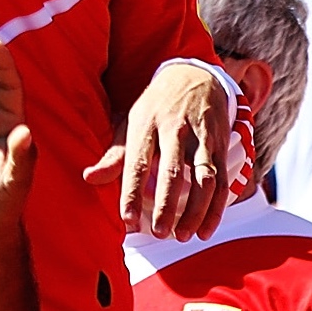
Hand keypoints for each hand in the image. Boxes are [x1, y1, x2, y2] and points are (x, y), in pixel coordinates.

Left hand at [92, 56, 232, 239]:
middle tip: (160, 233)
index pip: (137, 163)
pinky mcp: (221, 143)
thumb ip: (115, 155)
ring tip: (184, 235)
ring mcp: (201, 136)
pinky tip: (206, 229)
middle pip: (172, 171)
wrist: (194, 75)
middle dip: (166, 204)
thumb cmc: (156, 107)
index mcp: (146, 124)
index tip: (127, 221)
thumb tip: (89, 178)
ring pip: (203, 178)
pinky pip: (222, 179)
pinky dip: (217, 207)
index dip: (131, 193)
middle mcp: (175, 129)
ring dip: (195, 210)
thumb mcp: (132, 122)